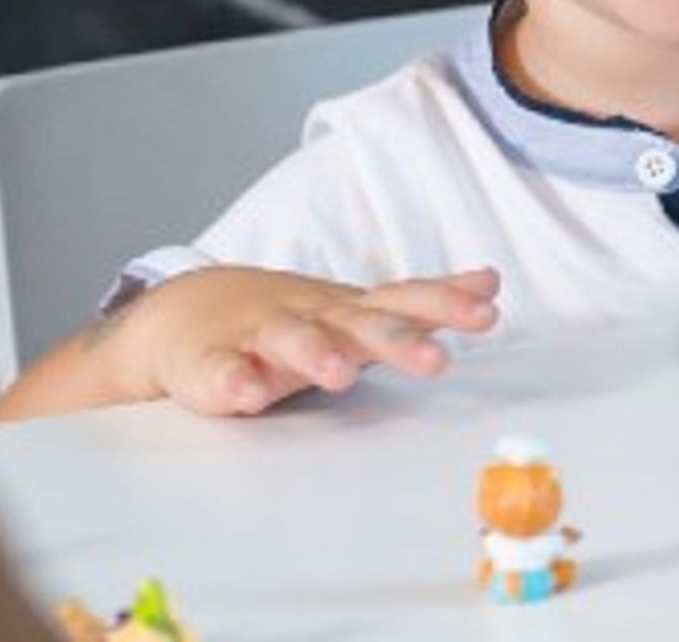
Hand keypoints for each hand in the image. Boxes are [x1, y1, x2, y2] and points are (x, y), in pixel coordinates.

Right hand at [112, 264, 503, 414]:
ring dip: (316, 354)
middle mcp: (312, 317)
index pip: (404, 300)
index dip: (446, 305)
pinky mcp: (212, 363)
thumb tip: (490, 285)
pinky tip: (248, 393)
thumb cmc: (292, 317)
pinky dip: (235, 380)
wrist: (188, 312)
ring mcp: (260, 337)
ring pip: (290, 340)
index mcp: (349, 310)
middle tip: (435, 359)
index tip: (488, 313)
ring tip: (339, 374)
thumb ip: (421, 302)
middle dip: (397, 340)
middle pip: (357, 324)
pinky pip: (222, 371)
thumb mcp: (359, 309)